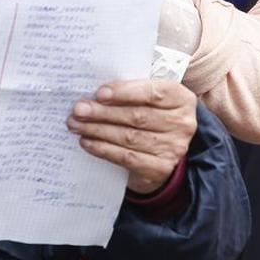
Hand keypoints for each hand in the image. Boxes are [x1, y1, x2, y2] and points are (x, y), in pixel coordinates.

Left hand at [67, 79, 195, 193]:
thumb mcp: (149, 98)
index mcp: (182, 98)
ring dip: (98, 130)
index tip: (100, 93)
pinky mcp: (160, 168)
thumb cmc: (151, 114)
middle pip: (137, 116)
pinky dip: (103, 149)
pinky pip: (126, 157)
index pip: (153, 92)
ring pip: (129, 137)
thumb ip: (131, 91)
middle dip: (103, 112)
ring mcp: (173, 148)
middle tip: (79, 109)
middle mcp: (182, 123)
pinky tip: (87, 141)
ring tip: (77, 125)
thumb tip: (96, 94)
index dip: (125, 92)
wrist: (164, 150)